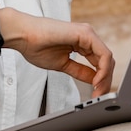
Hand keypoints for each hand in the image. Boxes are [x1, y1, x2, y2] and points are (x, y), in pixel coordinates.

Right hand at [0, 8, 114, 97]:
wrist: (23, 35)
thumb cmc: (36, 46)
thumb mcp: (63, 64)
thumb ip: (79, 71)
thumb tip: (94, 80)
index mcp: (81, 42)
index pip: (99, 62)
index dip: (101, 80)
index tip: (97, 95)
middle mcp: (87, 36)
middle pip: (106, 61)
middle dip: (105, 81)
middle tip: (99, 96)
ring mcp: (87, 33)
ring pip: (107, 58)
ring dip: (106, 78)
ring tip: (98, 92)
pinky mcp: (86, 33)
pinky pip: (103, 54)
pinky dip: (103, 70)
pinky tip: (96, 81)